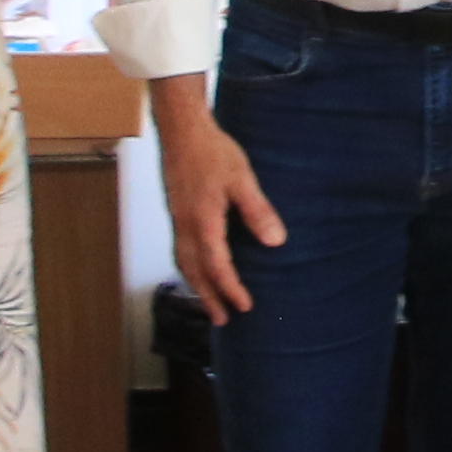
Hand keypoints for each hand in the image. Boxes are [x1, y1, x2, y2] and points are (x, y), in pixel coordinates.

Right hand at [156, 88, 283, 318]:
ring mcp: (177, 220)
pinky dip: (188, 268)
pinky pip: (179, 250)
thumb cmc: (213, 152)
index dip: (231, 289)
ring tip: (208, 303)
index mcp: (203, 222)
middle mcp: (185, 226)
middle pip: (194, 272)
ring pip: (183, 263)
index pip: (217, 266)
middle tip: (222, 321)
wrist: (182, 130)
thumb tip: (276, 242)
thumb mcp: (242, 178)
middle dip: (208, 298)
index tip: (245, 307)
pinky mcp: (176, 212)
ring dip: (196, 286)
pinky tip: (198, 268)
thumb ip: (258, 211)